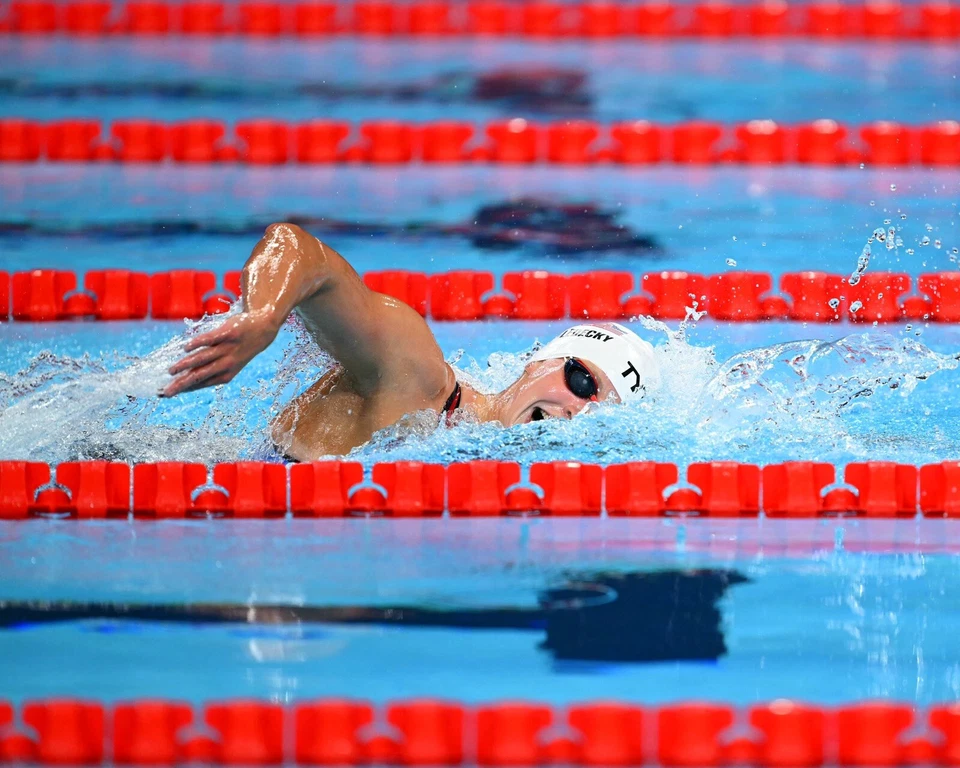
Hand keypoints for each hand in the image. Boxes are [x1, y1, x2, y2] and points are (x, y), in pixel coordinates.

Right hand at [161, 310, 279, 396]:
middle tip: (166, 392)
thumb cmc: (239, 349)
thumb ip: (208, 370)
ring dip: (186, 365)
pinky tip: (186, 348)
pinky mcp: (228, 333)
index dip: (183, 389)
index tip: (166, 394)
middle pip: (200, 375)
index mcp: (225, 375)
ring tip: (171, 371)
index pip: (200, 384)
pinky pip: (211, 339)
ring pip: (203, 358)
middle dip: (182, 384)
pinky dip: (198, 343)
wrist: (263, 330)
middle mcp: (226, 364)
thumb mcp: (228, 364)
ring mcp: (228, 349)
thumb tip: (184, 377)